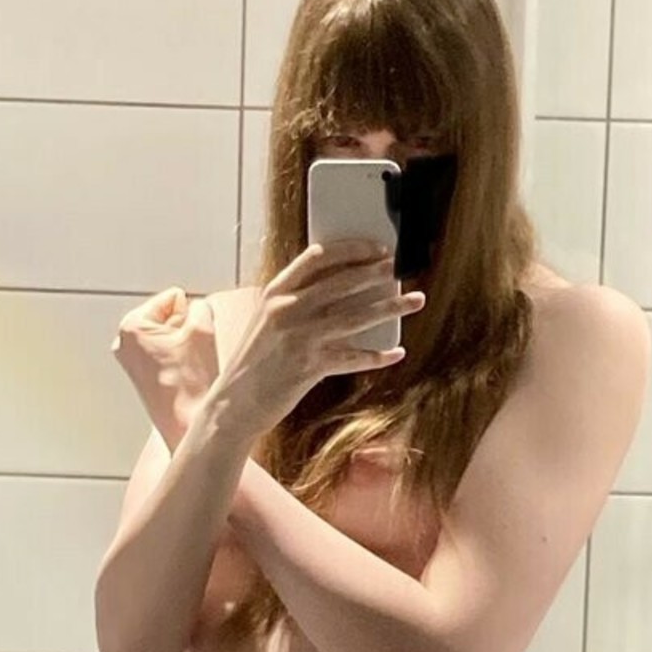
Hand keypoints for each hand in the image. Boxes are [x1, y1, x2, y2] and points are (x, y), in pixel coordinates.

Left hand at [110, 287, 216, 432]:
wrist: (190, 424)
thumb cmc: (191, 384)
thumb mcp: (203, 329)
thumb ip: (200, 307)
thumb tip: (197, 309)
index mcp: (131, 326)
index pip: (171, 298)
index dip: (191, 310)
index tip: (196, 331)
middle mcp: (124, 344)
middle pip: (165, 318)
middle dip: (184, 327)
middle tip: (195, 348)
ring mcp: (131, 365)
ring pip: (166, 338)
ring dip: (183, 344)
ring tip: (191, 363)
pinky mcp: (142, 381)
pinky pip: (164, 357)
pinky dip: (179, 360)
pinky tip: (187, 374)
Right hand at [217, 238, 425, 437]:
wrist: (234, 403)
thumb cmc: (253, 362)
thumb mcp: (266, 322)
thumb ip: (294, 302)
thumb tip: (337, 289)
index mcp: (275, 292)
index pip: (317, 257)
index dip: (351, 250)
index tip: (376, 248)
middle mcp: (287, 310)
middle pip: (343, 283)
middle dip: (378, 273)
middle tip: (401, 268)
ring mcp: (299, 338)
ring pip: (356, 316)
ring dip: (391, 307)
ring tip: (416, 300)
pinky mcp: (309, 367)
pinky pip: (353, 358)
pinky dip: (378, 356)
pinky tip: (397, 353)